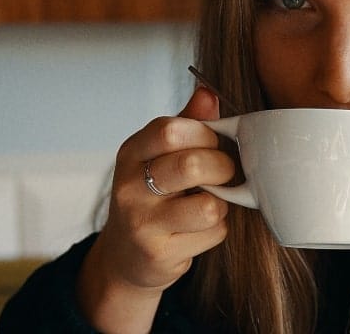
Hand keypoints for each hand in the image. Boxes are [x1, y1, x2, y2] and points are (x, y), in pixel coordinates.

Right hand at [77, 87, 234, 332]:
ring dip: (221, 204)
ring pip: (209, 206)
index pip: (170, 129)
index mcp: (132, 153)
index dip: (205, 134)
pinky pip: (212, 234)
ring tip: (208, 202)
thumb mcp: (160, 154)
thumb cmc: (153, 195)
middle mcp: (129, 187)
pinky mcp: (159, 254)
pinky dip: (216, 230)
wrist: (127, 257)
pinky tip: (198, 229)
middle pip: (193, 165)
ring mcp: (141, 223)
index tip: (212, 143)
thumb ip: (187, 123)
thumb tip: (208, 93)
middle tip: (222, 173)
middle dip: (222, 167)